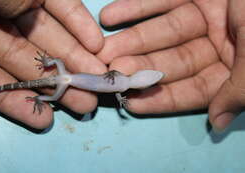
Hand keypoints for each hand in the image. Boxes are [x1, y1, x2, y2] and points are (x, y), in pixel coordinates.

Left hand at [0, 0, 106, 128]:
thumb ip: (66, 7)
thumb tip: (94, 36)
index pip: (62, 21)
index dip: (83, 40)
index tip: (102, 60)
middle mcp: (8, 19)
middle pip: (47, 50)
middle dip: (74, 72)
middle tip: (97, 92)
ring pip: (25, 72)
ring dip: (54, 93)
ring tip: (82, 108)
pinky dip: (16, 104)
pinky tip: (42, 119)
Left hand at [98, 0, 243, 131]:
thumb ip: (241, 90)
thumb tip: (217, 123)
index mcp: (234, 68)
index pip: (193, 90)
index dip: (162, 98)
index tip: (131, 104)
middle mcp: (217, 45)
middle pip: (171, 61)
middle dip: (140, 67)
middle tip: (111, 73)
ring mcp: (204, 17)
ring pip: (161, 33)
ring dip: (131, 39)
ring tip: (103, 48)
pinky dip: (135, 7)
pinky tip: (109, 15)